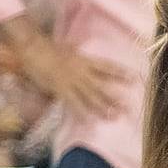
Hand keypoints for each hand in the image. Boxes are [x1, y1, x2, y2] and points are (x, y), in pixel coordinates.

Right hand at [1, 31, 127, 117]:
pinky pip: (73, 103)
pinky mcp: (60, 89)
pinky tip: (88, 121)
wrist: (33, 48)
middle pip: (102, 86)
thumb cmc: (48, 47)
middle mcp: (82, 72)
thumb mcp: (67, 46)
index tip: (133, 78)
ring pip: (91, 97)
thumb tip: (77, 46)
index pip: (107, 67)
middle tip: (127, 108)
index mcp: (85, 60)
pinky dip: (80, 112)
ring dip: (102, 107)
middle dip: (114, 97)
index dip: (120, 72)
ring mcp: (72, 81)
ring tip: (113, 116)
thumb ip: (74, 49)